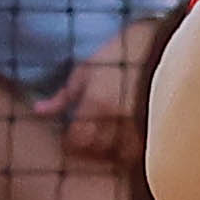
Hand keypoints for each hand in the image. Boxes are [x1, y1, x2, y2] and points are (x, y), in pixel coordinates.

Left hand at [35, 15, 160, 167]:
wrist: (160, 43)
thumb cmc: (118, 54)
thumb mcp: (85, 70)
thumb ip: (63, 96)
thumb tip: (39, 111)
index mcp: (97, 104)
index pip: (77, 141)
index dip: (71, 143)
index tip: (70, 139)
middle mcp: (119, 118)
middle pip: (98, 151)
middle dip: (91, 149)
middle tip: (89, 140)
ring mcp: (142, 125)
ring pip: (122, 156)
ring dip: (113, 153)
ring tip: (109, 142)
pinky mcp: (160, 127)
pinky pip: (143, 151)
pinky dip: (133, 151)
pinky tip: (128, 142)